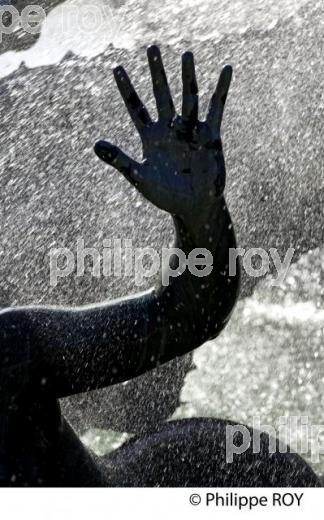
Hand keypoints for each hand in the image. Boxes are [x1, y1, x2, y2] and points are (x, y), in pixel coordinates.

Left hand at [94, 45, 231, 220]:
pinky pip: (216, 109)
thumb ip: (119, 159)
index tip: (117, 67)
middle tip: (152, 48)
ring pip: (188, 97)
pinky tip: (225, 70)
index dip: (127, 89)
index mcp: (151, 137)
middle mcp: (170, 129)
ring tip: (187, 54)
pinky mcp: (210, 135)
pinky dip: (221, 90)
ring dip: (187, 76)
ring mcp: (190, 130)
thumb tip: (95, 144)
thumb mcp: (139, 177)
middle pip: (162, 95)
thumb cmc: (165, 195)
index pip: (136, 107)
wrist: (193, 207)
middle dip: (157, 72)